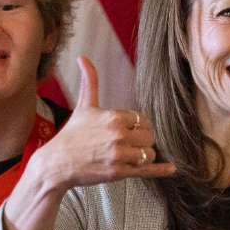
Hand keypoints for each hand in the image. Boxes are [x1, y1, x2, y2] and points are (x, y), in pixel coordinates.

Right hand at [29, 56, 175, 193]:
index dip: (137, 125)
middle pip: (149, 136)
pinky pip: (147, 170)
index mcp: (114, 117)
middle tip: (128, 143)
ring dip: (143, 155)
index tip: (127, 130)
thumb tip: (82, 57)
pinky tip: (171, 168)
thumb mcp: (83, 106)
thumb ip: (90, 81)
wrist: (57, 163)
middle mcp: (119, 135)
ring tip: (129, 155)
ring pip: (149, 153)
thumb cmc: (71, 134)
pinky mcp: (119, 173)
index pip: (143, 120)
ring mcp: (120, 155)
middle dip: (141, 140)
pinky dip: (161, 170)